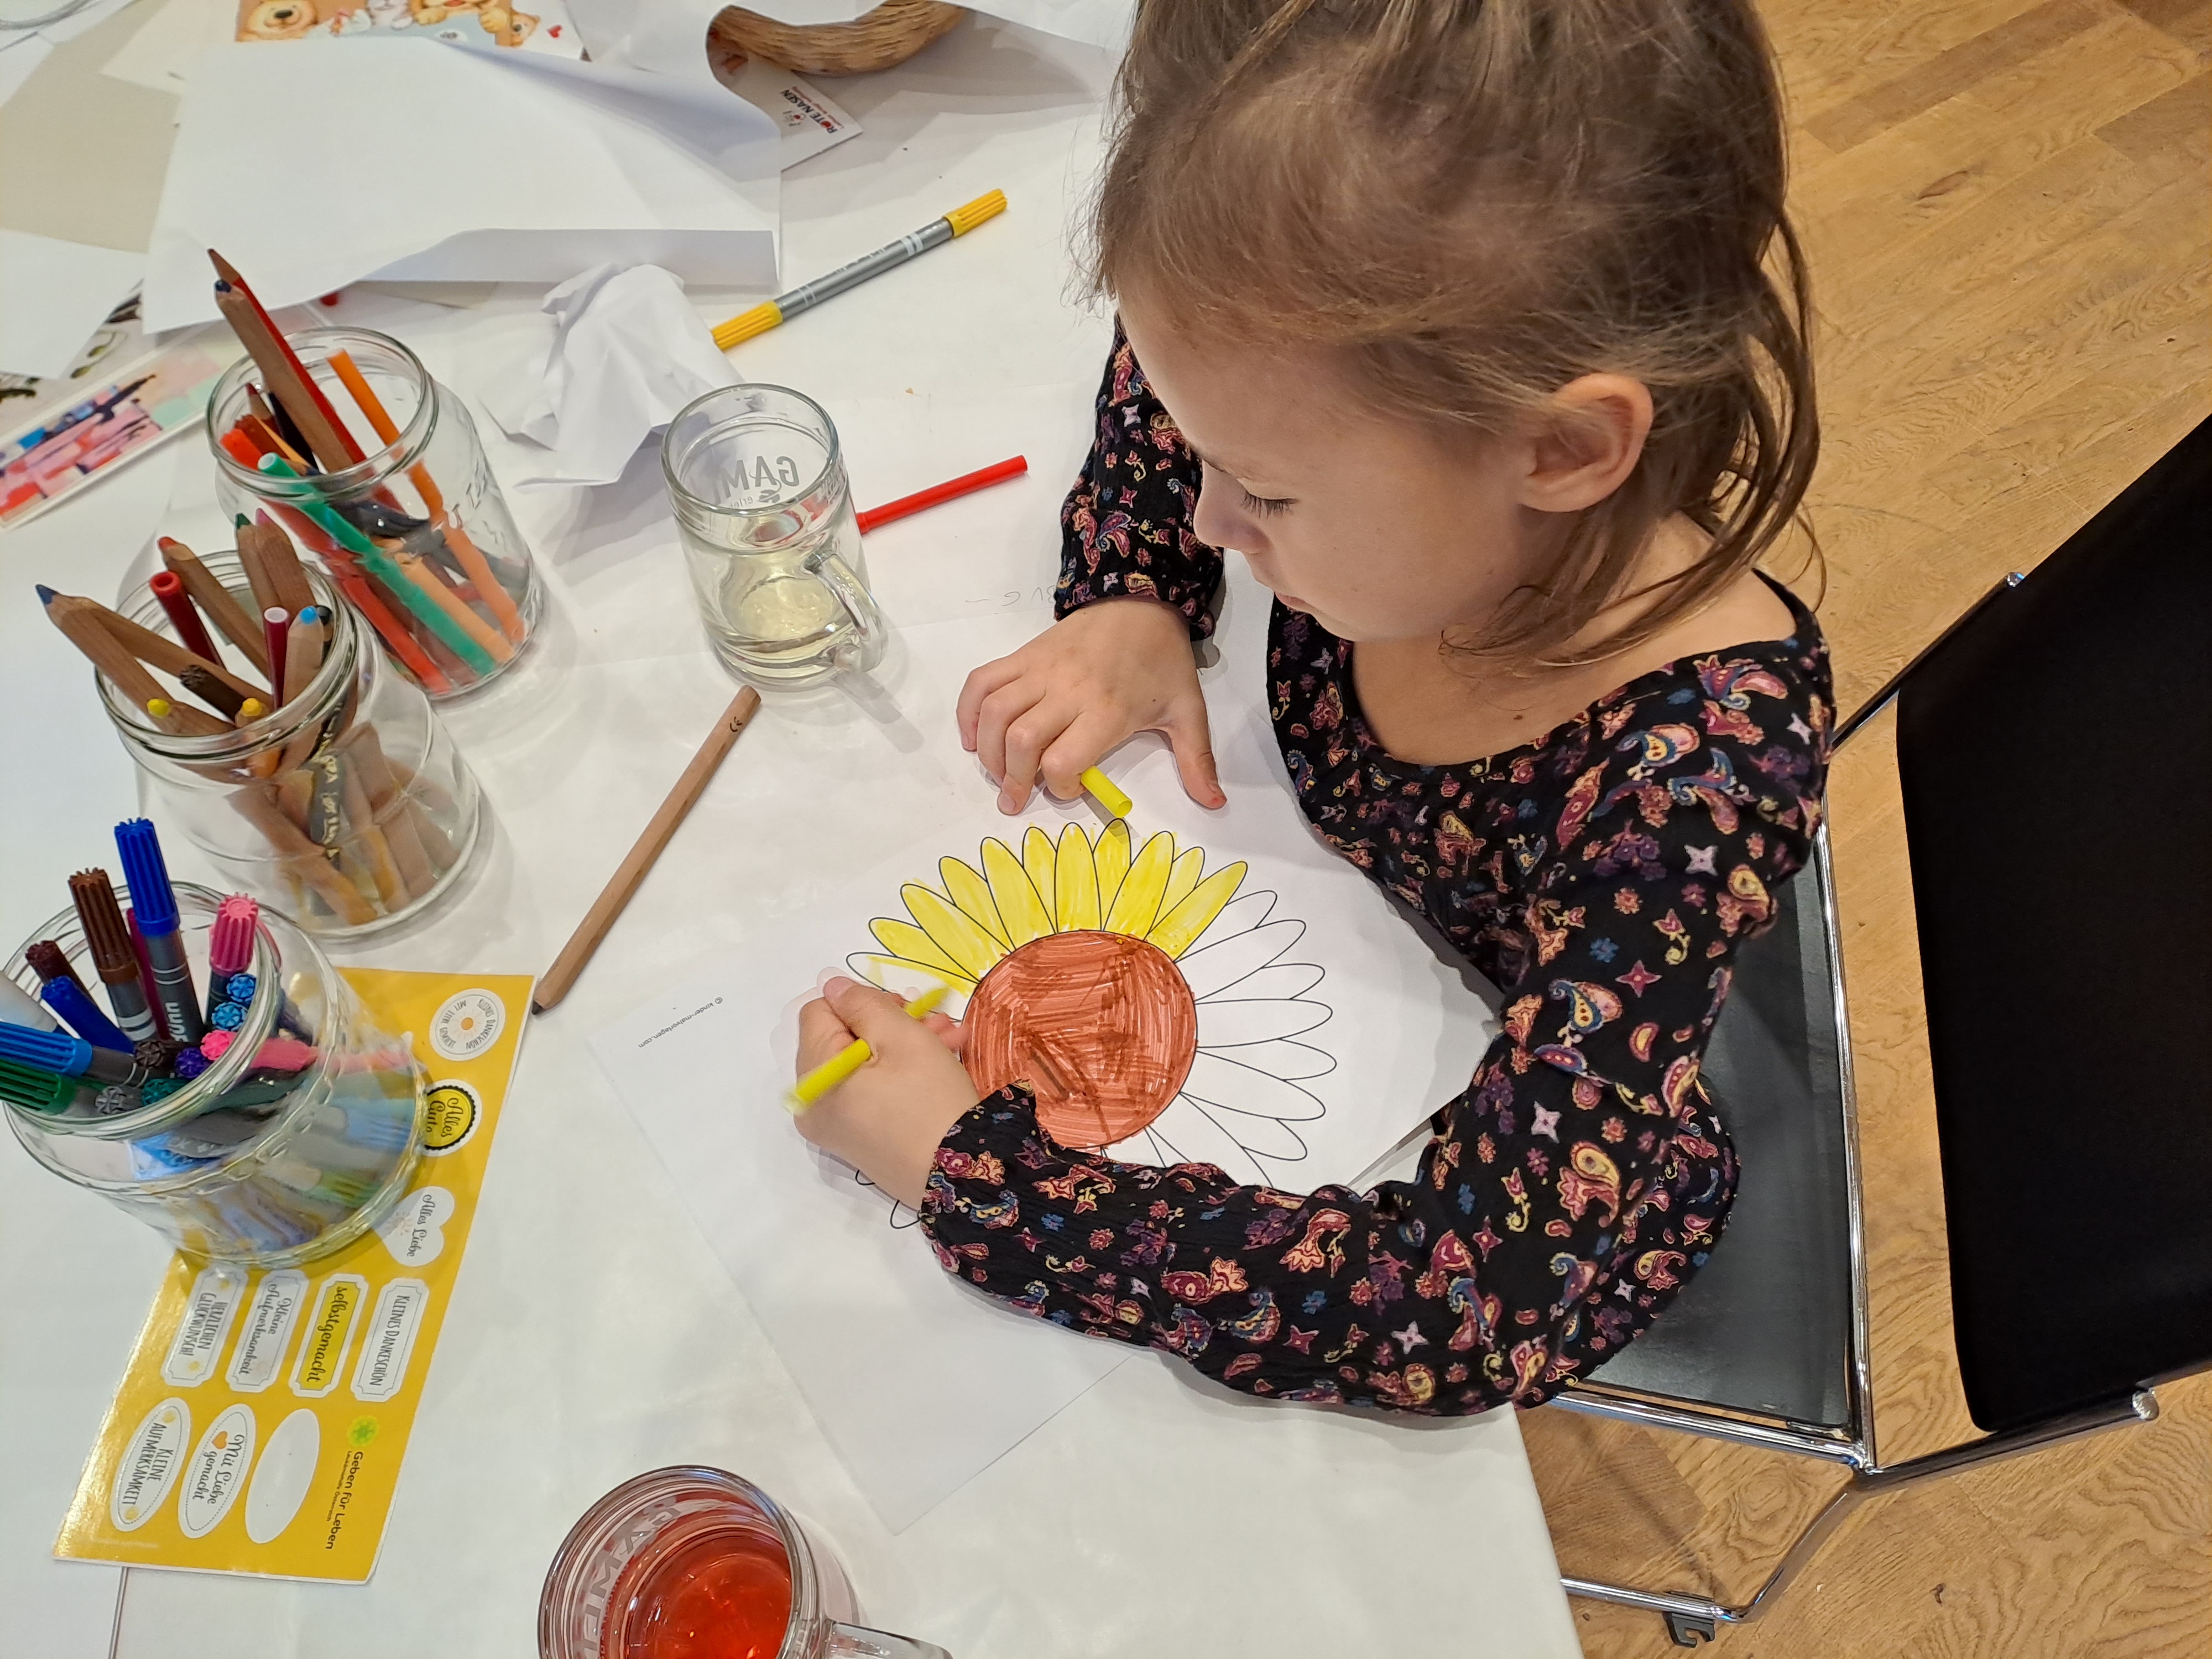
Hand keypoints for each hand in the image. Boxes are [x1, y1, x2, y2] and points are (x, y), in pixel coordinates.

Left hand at [793, 977, 977, 1209]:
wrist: (964, 1180)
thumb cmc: (930, 1100)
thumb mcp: (902, 1038)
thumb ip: (863, 1004)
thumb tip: (833, 986)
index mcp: (813, 1077)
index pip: (819, 1011)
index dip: (862, 1001)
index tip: (905, 1008)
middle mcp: (813, 1103)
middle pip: (841, 1038)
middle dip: (889, 1023)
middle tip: (935, 1020)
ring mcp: (835, 1125)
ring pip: (862, 1063)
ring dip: (903, 1043)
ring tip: (950, 1038)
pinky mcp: (859, 1139)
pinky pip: (870, 1091)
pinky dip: (900, 1073)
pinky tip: (941, 1062)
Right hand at [957, 597, 1225, 812]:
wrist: (1140, 601)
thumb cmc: (1162, 661)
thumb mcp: (1187, 711)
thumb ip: (1197, 760)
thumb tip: (1214, 803)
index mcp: (1107, 709)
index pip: (1063, 760)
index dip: (1058, 786)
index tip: (1069, 790)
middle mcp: (1067, 690)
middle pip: (1021, 742)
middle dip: (1014, 779)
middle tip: (1015, 800)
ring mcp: (1040, 670)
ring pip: (995, 715)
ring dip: (987, 752)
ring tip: (997, 774)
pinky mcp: (1022, 654)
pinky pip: (981, 683)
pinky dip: (967, 712)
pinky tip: (973, 738)